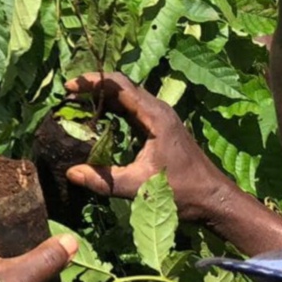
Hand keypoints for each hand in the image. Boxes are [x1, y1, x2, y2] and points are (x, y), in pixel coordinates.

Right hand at [63, 73, 234, 222]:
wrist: (214, 199)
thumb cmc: (183, 191)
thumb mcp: (140, 187)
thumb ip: (105, 180)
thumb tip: (71, 173)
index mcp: (155, 116)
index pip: (119, 85)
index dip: (92, 82)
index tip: (69, 88)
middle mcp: (158, 110)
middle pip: (121, 86)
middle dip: (93, 87)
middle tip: (67, 95)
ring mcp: (159, 117)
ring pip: (126, 96)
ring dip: (101, 97)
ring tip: (76, 104)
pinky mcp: (159, 127)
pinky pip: (131, 109)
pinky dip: (112, 109)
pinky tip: (96, 120)